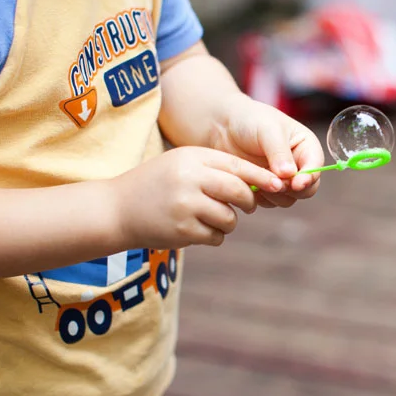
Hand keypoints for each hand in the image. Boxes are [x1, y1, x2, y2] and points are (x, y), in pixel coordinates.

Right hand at [111, 146, 283, 248]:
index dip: (262, 177)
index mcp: (192, 158)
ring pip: (230, 218)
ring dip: (228, 221)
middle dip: (249, 202)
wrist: (116, 209)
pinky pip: (217, 237)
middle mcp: (190, 179)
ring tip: (209, 217)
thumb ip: (216, 169)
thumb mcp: (183, 164)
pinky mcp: (182, 231)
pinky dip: (213, 236)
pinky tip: (196, 229)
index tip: (279, 184)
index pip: (237, 166)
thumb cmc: (156, 184)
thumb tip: (260, 183)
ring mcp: (186, 206)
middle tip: (246, 206)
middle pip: (240, 192)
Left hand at [210, 94, 324, 207]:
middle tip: (275, 184)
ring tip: (258, 181)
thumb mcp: (267, 130)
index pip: (316, 167)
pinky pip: (270, 202)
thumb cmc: (249, 119)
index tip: (296, 183)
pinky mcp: (266, 188)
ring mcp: (282, 179)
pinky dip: (261, 197)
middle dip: (292, 189)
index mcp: (305, 147)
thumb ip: (279, 152)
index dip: (309, 177)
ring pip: (288, 199)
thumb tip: (289, 174)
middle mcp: (298, 165)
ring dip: (275, 195)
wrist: (222, 126)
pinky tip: (249, 184)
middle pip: (307, 189)